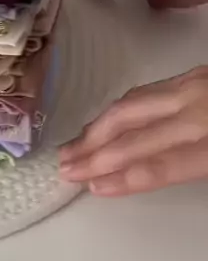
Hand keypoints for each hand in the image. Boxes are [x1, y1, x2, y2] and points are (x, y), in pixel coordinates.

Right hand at [59, 66, 207, 195]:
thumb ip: (185, 166)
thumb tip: (137, 172)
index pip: (160, 165)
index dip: (123, 179)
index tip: (91, 187)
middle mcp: (198, 110)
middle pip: (135, 131)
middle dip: (95, 152)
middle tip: (66, 168)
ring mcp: (193, 86)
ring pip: (132, 105)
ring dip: (98, 127)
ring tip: (75, 146)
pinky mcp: (191, 73)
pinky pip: (145, 90)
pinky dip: (120, 107)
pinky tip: (105, 120)